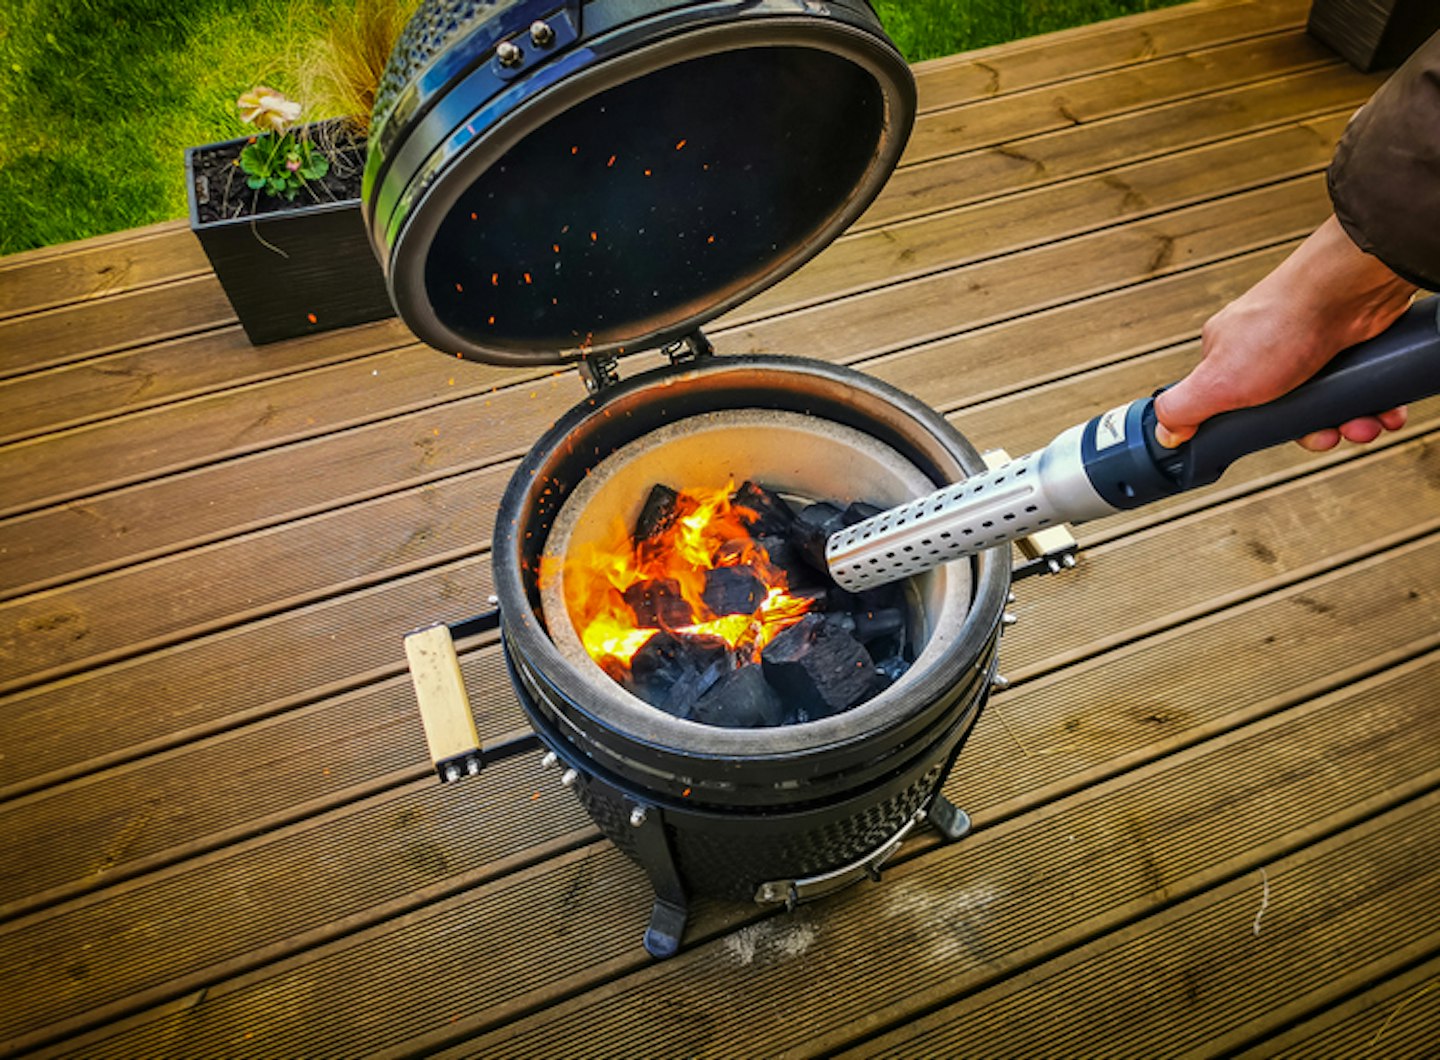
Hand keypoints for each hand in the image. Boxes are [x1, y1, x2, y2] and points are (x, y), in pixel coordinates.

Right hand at [1154, 215, 1417, 450]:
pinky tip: (1378, 410)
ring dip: (1347, 422)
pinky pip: (1358, 388)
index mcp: (1228, 355)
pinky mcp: (1348, 345)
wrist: (1347, 290)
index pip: (1233, 406)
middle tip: (1327, 434)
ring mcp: (1310, 346)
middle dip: (1312, 431)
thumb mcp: (1217, 381)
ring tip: (1359, 424)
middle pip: (1286, 410)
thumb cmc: (1283, 324)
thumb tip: (1165, 431)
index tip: (1275, 438)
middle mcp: (1268, 349)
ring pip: (1326, 403)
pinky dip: (1371, 404)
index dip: (1257, 430)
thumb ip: (1184, 407)